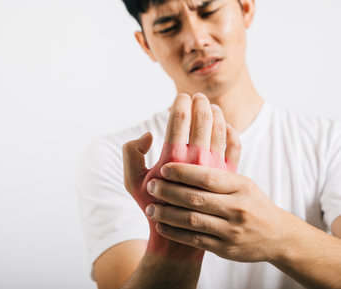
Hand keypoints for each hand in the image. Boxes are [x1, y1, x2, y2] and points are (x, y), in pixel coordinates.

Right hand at [122, 93, 240, 260]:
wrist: (181, 234)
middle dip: (200, 102)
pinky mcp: (229, 175)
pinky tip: (226, 126)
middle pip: (203, 119)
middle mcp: (196, 160)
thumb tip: (148, 134)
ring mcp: (215, 168)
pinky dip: (232, 132)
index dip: (180, 103)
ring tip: (211, 106)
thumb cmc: (152, 204)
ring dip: (216, 113)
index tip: (180, 97)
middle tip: (197, 96)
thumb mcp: (131, 181)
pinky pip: (236, 146)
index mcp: (172, 158)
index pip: (179, 119)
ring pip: (221, 129)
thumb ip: (131, 153)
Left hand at [146, 163, 286, 262]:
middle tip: (151, 187)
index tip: (163, 168)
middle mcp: (237, 208)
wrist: (276, 237)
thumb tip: (220, 123)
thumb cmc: (252, 202)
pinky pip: (195, 240)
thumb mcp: (243, 181)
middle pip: (197, 198)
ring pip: (193, 221)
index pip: (208, 177)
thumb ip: (228, 158)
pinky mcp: (225, 249)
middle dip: (170, 192)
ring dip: (168, 214)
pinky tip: (161, 225)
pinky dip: (176, 233)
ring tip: (151, 209)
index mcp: (241, 186)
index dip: (184, 172)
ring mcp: (232, 230)